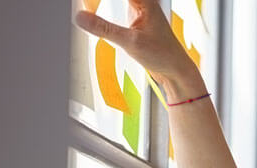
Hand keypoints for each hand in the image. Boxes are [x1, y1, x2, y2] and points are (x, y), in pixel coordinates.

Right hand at [74, 0, 199, 97]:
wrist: (176, 70)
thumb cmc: (164, 55)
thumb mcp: (131, 42)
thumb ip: (104, 29)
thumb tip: (80, 17)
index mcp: (146, 1)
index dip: (97, 0)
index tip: (84, 2)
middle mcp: (144, 2)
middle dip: (97, 2)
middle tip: (84, 5)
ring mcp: (139, 9)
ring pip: (118, 1)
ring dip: (102, 3)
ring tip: (86, 6)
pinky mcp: (135, 19)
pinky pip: (118, 5)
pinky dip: (106, 6)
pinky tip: (93, 10)